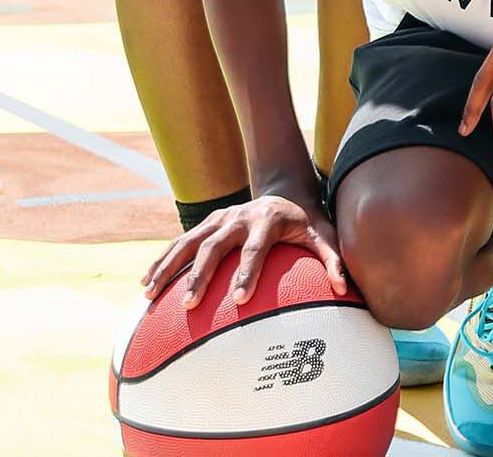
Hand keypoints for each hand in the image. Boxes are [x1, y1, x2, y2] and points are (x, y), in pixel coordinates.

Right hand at [141, 191, 345, 309]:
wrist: (284, 189)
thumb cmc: (306, 222)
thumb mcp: (324, 234)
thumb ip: (333, 259)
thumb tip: (346, 289)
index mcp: (268, 220)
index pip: (256, 247)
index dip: (248, 271)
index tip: (239, 299)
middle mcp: (240, 216)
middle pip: (215, 244)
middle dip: (201, 274)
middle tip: (191, 303)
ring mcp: (220, 217)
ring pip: (189, 240)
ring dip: (169, 265)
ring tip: (150, 294)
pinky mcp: (208, 223)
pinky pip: (180, 241)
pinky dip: (162, 260)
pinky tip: (146, 283)